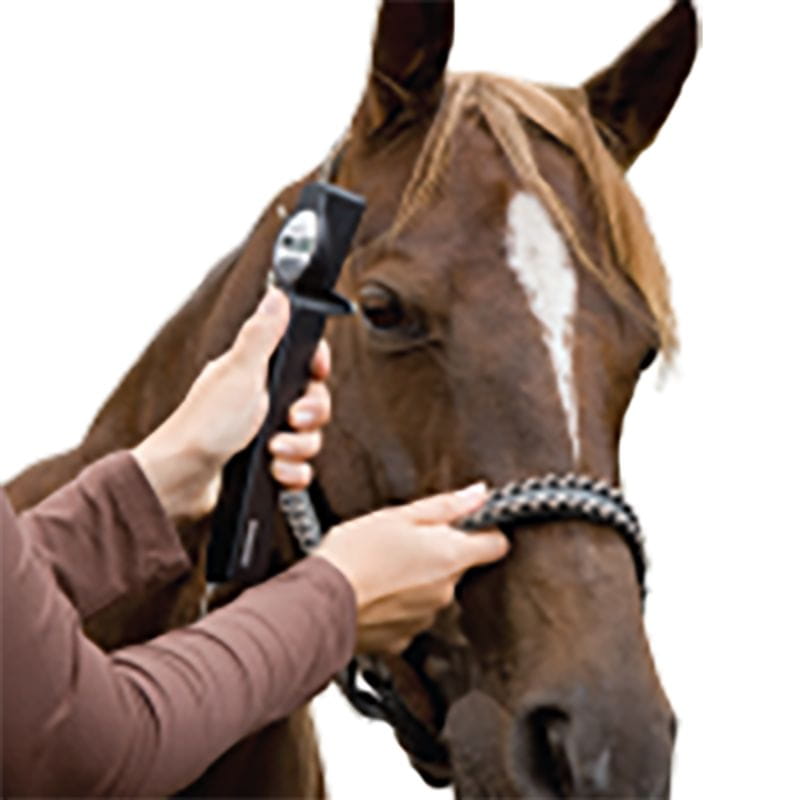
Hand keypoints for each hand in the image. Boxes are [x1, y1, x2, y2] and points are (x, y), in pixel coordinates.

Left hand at [132, 288, 328, 519]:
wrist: (181, 481)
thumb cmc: (203, 424)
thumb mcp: (239, 371)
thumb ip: (262, 334)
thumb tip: (276, 294)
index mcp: (256, 373)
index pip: (305, 362)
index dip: (316, 368)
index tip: (314, 373)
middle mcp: (262, 401)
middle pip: (314, 402)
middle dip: (310, 415)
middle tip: (290, 419)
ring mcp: (264, 434)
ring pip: (309, 438)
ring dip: (298, 448)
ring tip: (274, 450)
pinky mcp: (266, 465)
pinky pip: (299, 468)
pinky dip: (291, 473)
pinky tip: (274, 471)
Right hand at [313, 484, 509, 653]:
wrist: (321, 602)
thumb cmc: (356, 552)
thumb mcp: (400, 515)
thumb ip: (446, 506)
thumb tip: (480, 495)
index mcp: (451, 556)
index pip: (497, 544)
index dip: (484, 531)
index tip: (466, 524)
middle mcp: (446, 592)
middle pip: (458, 566)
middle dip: (438, 553)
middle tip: (402, 541)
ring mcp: (426, 618)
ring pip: (433, 591)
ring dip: (416, 580)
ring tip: (381, 568)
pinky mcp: (403, 639)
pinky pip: (410, 616)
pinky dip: (398, 605)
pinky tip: (374, 593)